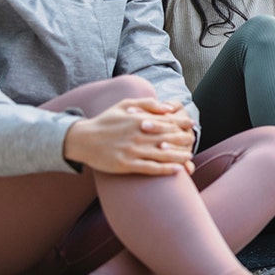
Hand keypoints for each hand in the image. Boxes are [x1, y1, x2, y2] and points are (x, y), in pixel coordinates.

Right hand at [63, 98, 196, 174]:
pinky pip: (151, 168)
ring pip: (163, 154)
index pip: (167, 121)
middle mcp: (138, 135)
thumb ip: (148, 104)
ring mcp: (133, 151)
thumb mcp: (125, 105)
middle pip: (168, 137)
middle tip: (193, 141)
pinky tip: (177, 170)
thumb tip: (168, 107)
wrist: (81, 139)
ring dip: (179, 156)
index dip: (181, 123)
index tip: (191, 124)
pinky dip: (165, 169)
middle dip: (184, 139)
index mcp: (139, 120)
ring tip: (189, 157)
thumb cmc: (105, 121)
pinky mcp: (126, 164)